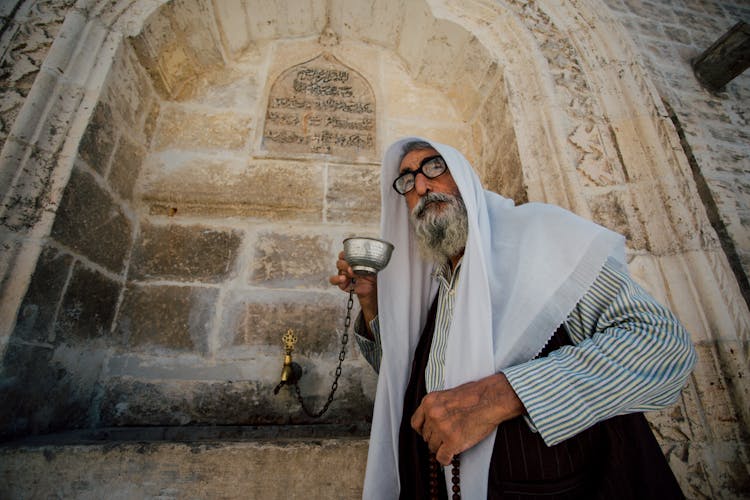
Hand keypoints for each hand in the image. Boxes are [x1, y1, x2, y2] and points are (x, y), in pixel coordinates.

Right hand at [329, 251, 377, 333]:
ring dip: (343, 269)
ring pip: (338, 268)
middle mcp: (347, 266)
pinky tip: (343, 279)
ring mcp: (344, 275)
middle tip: (352, 266)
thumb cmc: (372, 279)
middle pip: (341, 260)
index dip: (346, 253)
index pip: (346, 254)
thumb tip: (369, 256)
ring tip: (350, 272)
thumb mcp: (372, 268)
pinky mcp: (342, 284)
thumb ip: (369, 263)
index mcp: (354, 261)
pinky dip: (337, 279)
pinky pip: (334, 280)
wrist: (372, 292)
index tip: (349, 255)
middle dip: (346, 262)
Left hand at [410, 373, 524, 464]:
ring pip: (433, 448)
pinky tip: (452, 455)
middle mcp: (433, 414)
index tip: (431, 433)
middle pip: (426, 437)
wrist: (491, 398)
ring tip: (454, 442)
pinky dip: (446, 459)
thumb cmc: (475, 395)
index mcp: (429, 402)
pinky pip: (442, 457)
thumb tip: (431, 423)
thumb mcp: (447, 395)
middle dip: (436, 439)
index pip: (416, 423)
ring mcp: (442, 428)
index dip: (424, 430)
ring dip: (442, 448)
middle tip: (447, 438)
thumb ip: (436, 407)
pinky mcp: (453, 440)